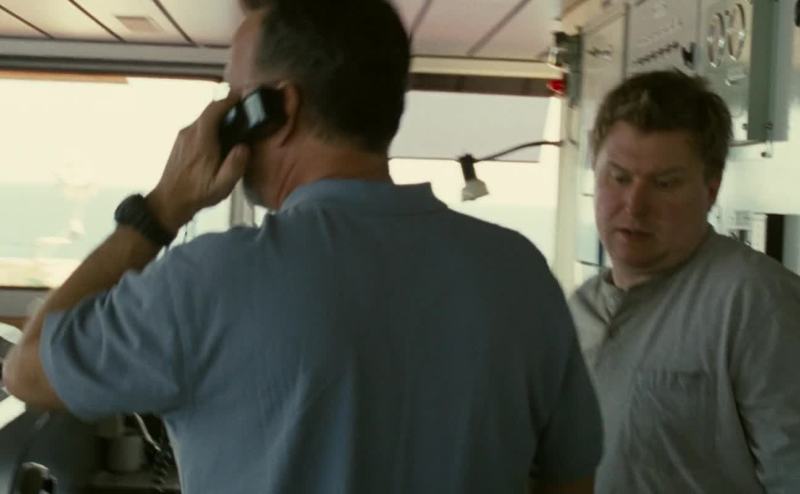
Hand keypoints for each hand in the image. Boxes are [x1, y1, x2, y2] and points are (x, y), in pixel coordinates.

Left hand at [147, 94, 249, 233]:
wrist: (169, 201)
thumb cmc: (197, 193)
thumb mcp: (221, 186)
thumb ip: (235, 165)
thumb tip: (244, 147)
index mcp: (201, 139)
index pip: (214, 109)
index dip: (228, 99)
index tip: (242, 95)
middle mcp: (190, 132)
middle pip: (209, 112)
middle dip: (226, 108)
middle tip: (244, 112)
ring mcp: (183, 136)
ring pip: (203, 120)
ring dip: (218, 119)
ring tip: (234, 127)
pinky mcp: (180, 142)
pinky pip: (198, 128)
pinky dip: (210, 128)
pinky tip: (219, 141)